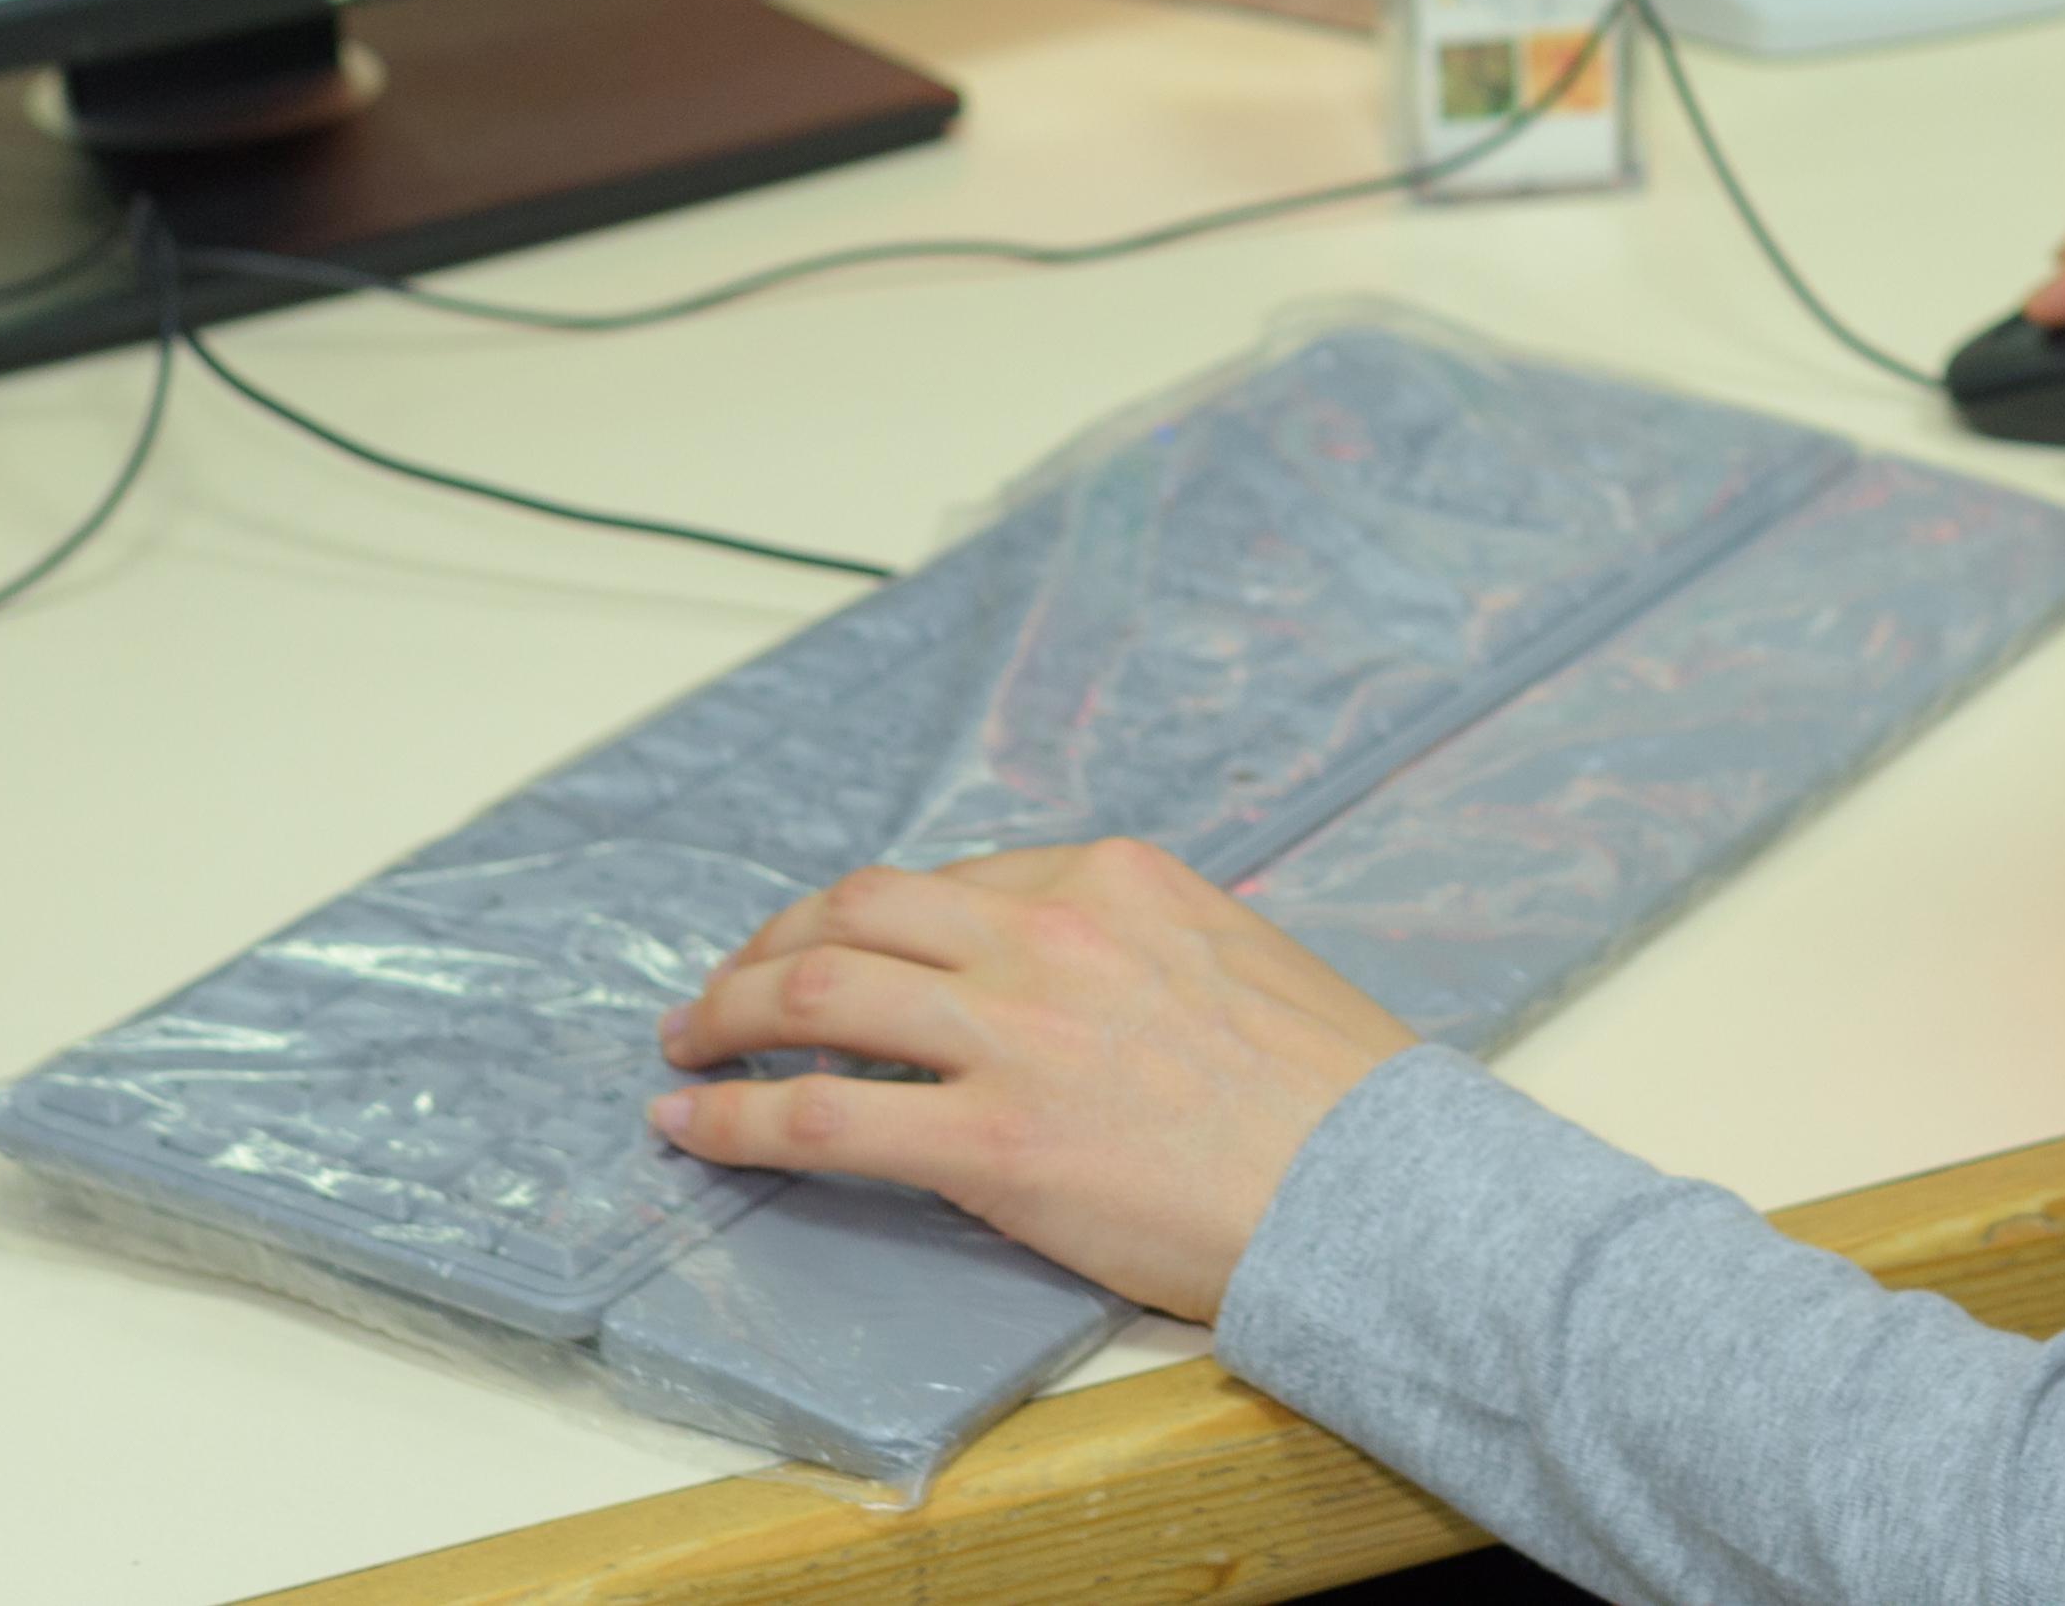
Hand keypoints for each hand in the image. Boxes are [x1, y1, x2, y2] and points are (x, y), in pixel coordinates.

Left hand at [647, 838, 1412, 1319]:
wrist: (1379, 1188)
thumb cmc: (1333, 1094)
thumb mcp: (1232, 956)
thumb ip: (1130, 947)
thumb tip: (1057, 984)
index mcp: (1109, 877)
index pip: (945, 881)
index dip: (864, 921)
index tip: (832, 953)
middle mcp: (1046, 931)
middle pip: (856, 911)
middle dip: (769, 946)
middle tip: (726, 991)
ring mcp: (1013, 1031)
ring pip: (815, 990)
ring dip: (725, 1012)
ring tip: (685, 1045)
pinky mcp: (991, 1141)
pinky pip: (820, 1117)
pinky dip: (734, 1120)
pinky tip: (691, 1130)